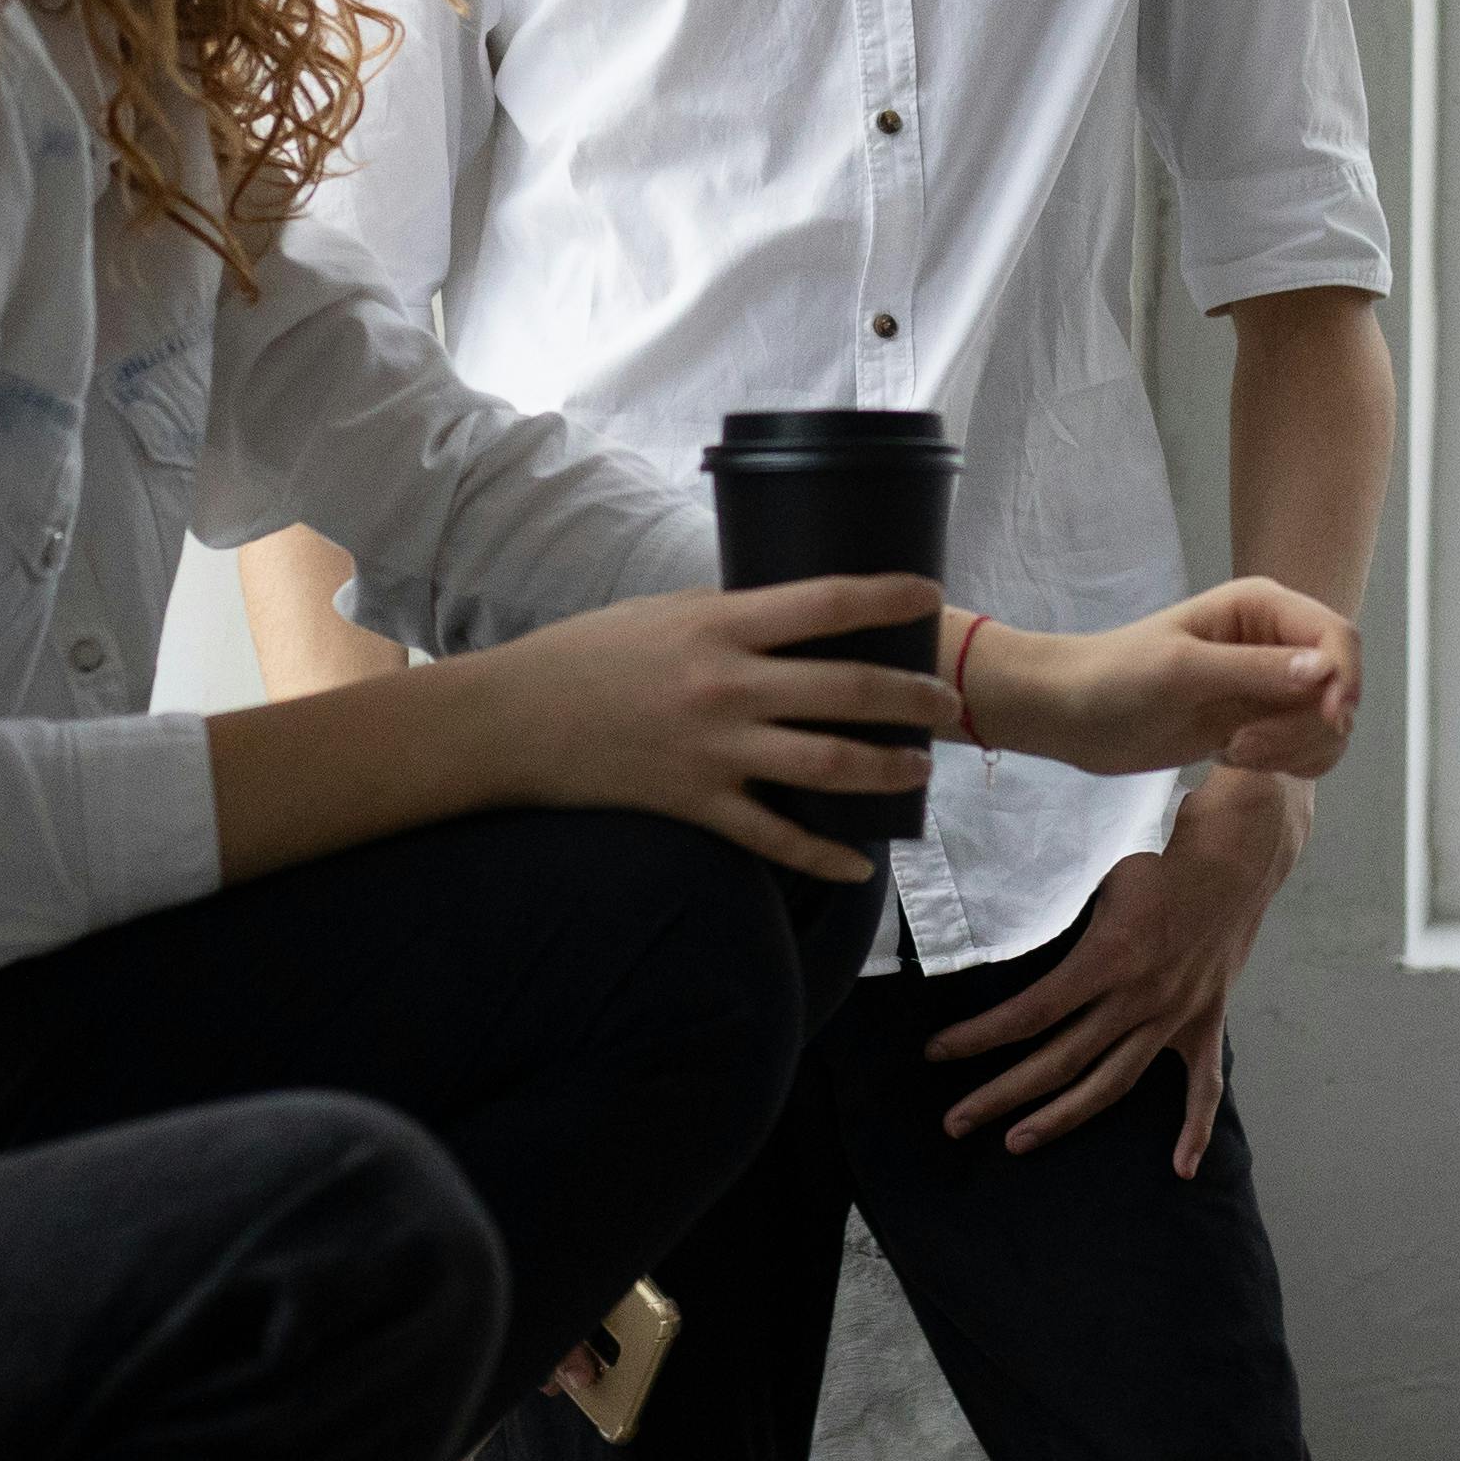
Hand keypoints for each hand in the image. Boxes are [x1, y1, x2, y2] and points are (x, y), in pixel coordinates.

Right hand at [471, 576, 957, 884]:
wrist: (511, 723)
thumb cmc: (582, 655)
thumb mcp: (658, 613)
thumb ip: (725, 615)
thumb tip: (788, 616)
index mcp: (717, 624)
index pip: (824, 603)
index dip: (887, 598)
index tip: (933, 593)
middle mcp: (724, 686)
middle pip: (845, 689)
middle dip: (910, 697)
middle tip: (948, 702)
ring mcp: (712, 750)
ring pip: (825, 765)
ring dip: (885, 769)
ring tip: (919, 770)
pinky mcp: (693, 804)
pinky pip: (773, 837)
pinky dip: (822, 856)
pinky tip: (860, 867)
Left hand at [925, 769, 1304, 1167]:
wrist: (1234, 861)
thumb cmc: (1158, 861)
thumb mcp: (1096, 877)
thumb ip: (1055, 910)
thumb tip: (1000, 921)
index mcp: (1106, 960)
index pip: (1030, 1013)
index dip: (979, 1037)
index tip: (938, 1053)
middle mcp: (1137, 999)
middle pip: (1059, 1061)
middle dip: (1001, 1095)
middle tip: (955, 1122)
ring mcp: (1174, 1018)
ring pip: (1112, 1083)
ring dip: (1062, 1118)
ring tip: (1017, 1142)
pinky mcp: (1204, 1024)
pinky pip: (1203, 1087)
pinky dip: (1194, 1129)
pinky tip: (1180, 1168)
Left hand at [968, 579, 1355, 779]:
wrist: (1071, 713)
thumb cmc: (1115, 677)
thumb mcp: (1184, 672)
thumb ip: (1256, 671)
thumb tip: (1325, 673)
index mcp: (1262, 607)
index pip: (1337, 637)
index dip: (1343, 680)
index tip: (1326, 720)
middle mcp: (1274, 640)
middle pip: (1339, 686)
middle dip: (1307, 726)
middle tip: (1245, 744)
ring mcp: (1268, 684)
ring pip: (1327, 724)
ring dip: (1294, 749)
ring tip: (1234, 751)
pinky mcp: (1257, 722)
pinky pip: (1305, 747)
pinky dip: (1286, 763)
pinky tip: (1234, 757)